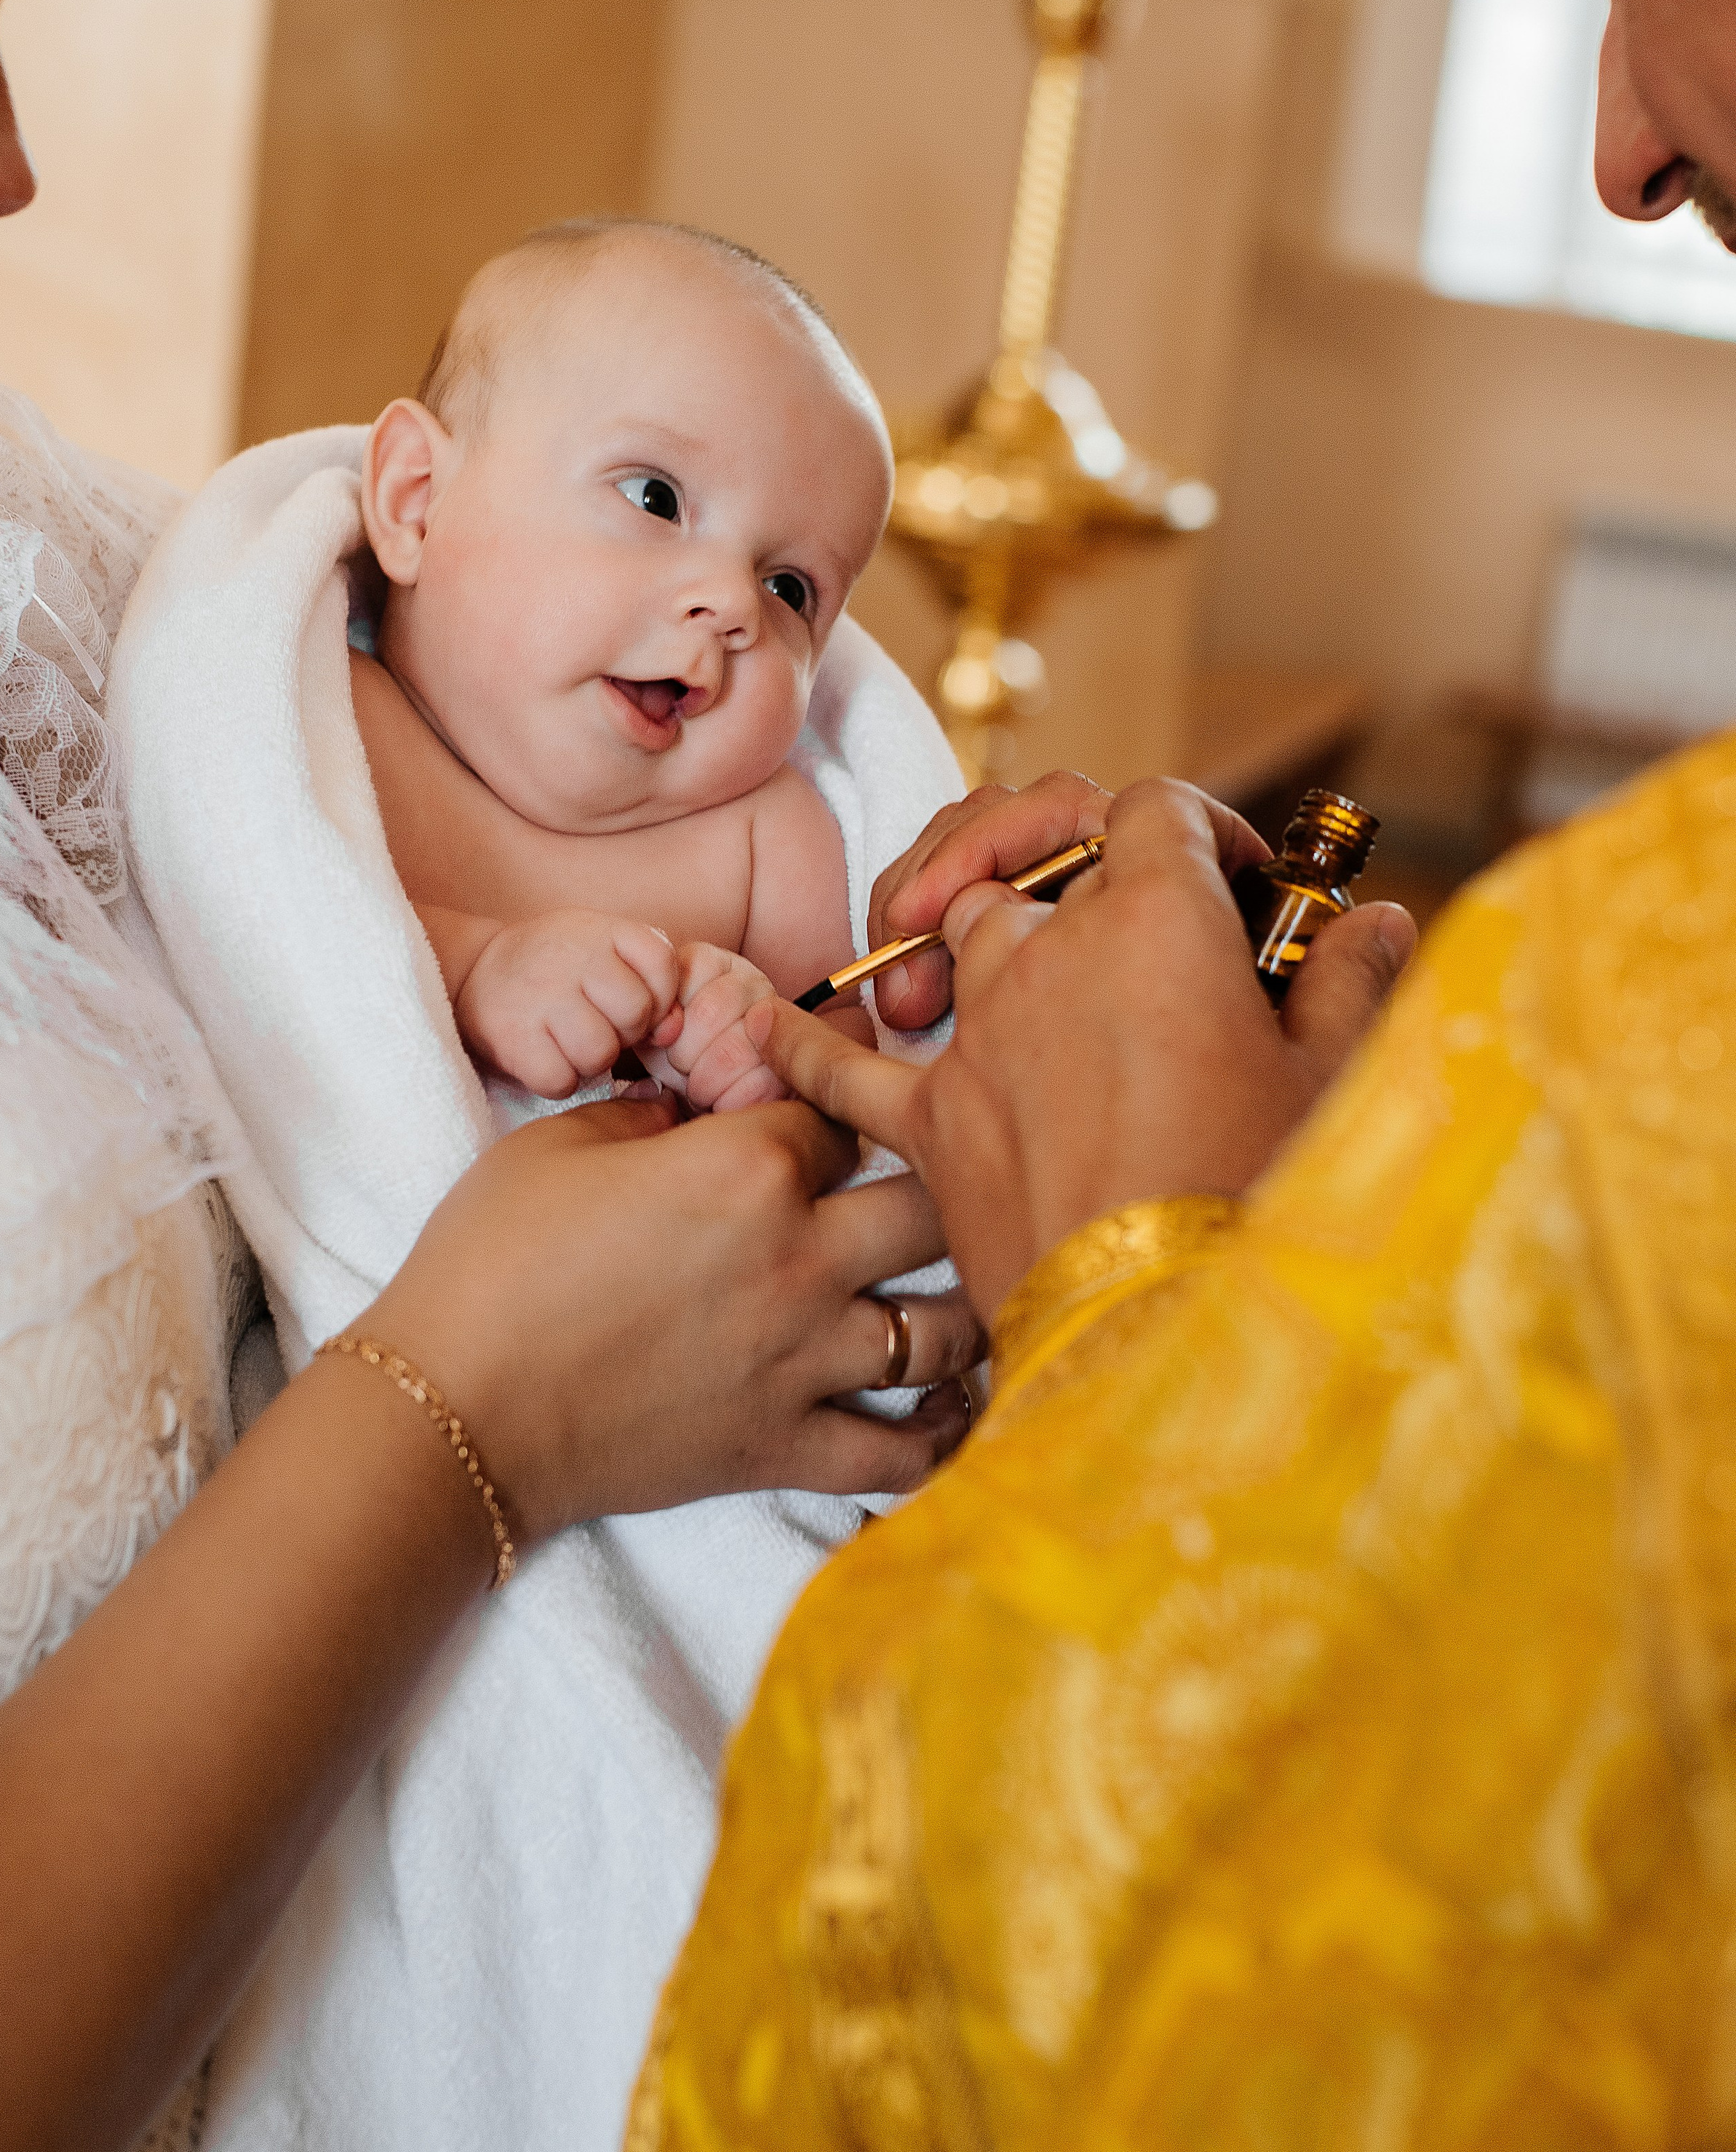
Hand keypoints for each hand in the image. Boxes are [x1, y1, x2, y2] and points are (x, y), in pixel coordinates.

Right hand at [371, 1091, 985, 1539]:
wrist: (454, 1408)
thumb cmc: (491, 1263)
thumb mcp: (563, 1143)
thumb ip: (653, 1112)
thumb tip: (697, 1109)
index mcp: (747, 1167)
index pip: (845, 1112)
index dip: (846, 1101)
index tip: (848, 1104)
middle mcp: (798, 1258)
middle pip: (934, 1205)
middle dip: (943, 1186)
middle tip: (942, 1188)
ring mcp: (800, 1361)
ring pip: (946, 1329)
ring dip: (961, 1306)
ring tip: (964, 1294)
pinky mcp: (783, 1447)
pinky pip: (901, 1451)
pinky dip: (936, 1433)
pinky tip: (948, 1409)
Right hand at [456, 909, 682, 1096]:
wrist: (474, 971)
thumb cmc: (556, 968)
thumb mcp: (603, 954)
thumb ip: (650, 984)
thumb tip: (673, 1032)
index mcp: (600, 929)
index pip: (661, 965)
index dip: (660, 997)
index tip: (631, 1002)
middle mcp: (571, 955)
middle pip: (635, 1014)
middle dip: (624, 1032)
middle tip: (597, 1025)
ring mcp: (539, 995)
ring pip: (600, 1053)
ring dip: (591, 1061)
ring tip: (569, 1043)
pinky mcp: (512, 1036)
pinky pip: (561, 1080)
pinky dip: (558, 1081)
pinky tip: (546, 1058)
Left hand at [635, 944, 788, 1112]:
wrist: (704, 1091)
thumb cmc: (674, 1055)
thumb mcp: (649, 1030)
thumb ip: (648, 1018)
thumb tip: (665, 1031)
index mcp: (709, 963)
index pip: (683, 979)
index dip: (666, 1023)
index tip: (664, 1041)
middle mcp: (749, 980)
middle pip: (710, 1013)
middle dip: (684, 1055)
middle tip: (682, 1069)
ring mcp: (777, 1018)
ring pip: (734, 1051)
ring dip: (706, 1083)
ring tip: (700, 1087)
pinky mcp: (793, 1062)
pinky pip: (758, 1084)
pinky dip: (729, 1102)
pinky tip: (722, 1100)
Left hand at [748, 776, 1417, 1325]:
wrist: (1167, 1341)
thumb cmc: (1267, 1204)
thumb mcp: (1331, 1084)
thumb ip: (1346, 981)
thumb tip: (1381, 921)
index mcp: (1158, 920)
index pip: (1156, 810)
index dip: (1199, 829)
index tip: (1239, 884)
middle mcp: (1052, 954)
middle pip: (1052, 861)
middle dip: (1097, 881)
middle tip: (1149, 938)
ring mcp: (979, 1034)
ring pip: (964, 930)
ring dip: (993, 934)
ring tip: (1044, 980)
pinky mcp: (930, 1123)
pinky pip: (843, 1066)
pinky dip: (807, 1041)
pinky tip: (770, 1021)